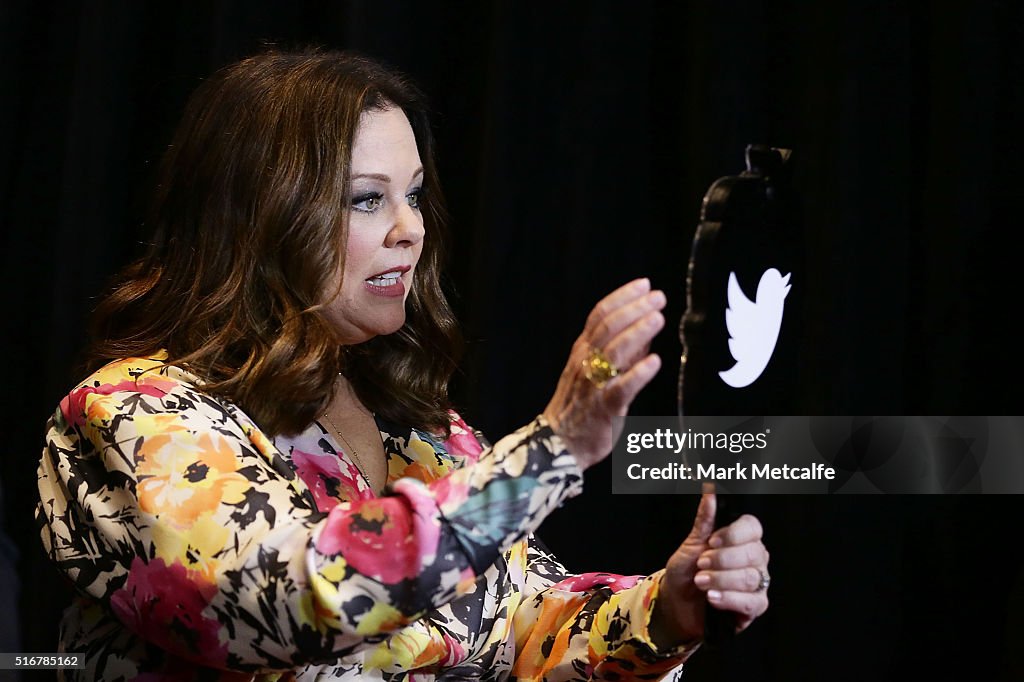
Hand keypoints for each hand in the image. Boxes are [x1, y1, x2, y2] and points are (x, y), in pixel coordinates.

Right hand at [542, 278, 665, 469]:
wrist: (558, 443)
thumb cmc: (581, 405)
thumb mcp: (595, 370)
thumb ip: (620, 349)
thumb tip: (645, 327)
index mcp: (582, 351)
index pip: (599, 315)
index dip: (622, 297)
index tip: (644, 284)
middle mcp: (584, 362)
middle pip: (607, 328)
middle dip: (634, 309)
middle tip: (657, 297)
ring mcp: (592, 385)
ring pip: (613, 352)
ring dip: (637, 332)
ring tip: (658, 318)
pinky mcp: (603, 409)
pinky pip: (620, 389)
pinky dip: (638, 374)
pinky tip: (655, 362)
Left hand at [650, 488, 769, 645]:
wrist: (677, 602)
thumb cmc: (686, 571)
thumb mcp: (691, 544)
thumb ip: (704, 519)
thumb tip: (709, 492)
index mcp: (742, 538)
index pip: (752, 527)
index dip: (734, 533)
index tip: (712, 540)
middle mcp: (755, 559)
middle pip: (753, 553)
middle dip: (722, 560)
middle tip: (701, 564)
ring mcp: (758, 582)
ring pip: (750, 578)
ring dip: (721, 580)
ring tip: (701, 582)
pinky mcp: (755, 606)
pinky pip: (751, 602)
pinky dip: (729, 599)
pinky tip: (713, 598)